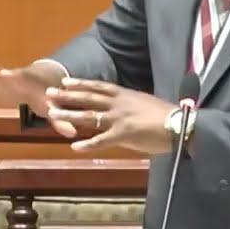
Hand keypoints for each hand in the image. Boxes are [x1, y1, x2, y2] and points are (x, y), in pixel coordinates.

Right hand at [0, 62, 76, 136]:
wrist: (40, 80)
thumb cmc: (46, 95)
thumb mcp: (53, 108)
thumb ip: (60, 121)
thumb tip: (73, 134)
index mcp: (25, 82)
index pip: (18, 78)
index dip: (11, 76)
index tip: (4, 72)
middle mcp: (10, 78)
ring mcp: (0, 82)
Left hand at [44, 78, 176, 153]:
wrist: (180, 124)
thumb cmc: (167, 116)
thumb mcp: (144, 104)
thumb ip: (129, 107)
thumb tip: (121, 110)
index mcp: (125, 95)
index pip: (99, 86)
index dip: (81, 83)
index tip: (65, 81)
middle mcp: (119, 104)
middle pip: (88, 98)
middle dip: (67, 95)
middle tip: (49, 92)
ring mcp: (119, 118)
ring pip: (89, 116)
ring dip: (69, 115)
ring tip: (52, 115)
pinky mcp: (124, 134)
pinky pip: (101, 140)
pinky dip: (87, 144)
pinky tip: (74, 147)